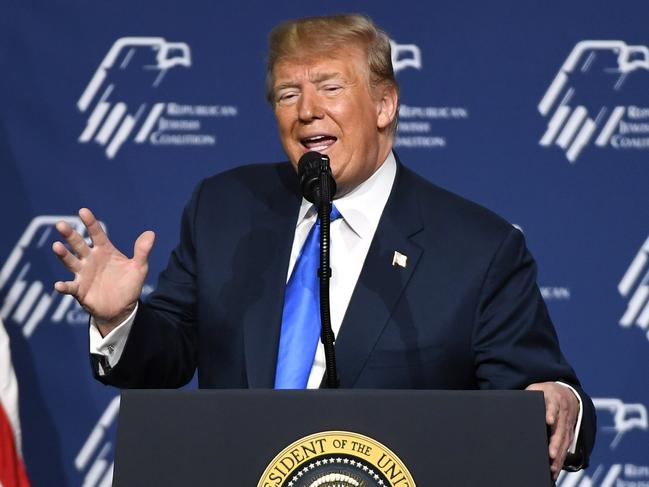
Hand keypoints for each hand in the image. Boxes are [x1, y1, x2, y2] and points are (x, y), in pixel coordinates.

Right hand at [52, 208, 154, 334]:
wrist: (123, 308)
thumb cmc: (129, 285)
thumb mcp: (139, 267)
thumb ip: (142, 251)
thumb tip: (150, 233)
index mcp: (105, 251)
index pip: (97, 234)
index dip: (90, 223)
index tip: (83, 211)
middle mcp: (91, 259)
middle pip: (79, 245)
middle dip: (70, 235)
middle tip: (61, 225)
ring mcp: (83, 274)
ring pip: (71, 261)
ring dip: (63, 255)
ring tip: (56, 246)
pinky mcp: (79, 290)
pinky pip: (70, 287)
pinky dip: (64, 286)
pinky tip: (59, 285)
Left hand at [526, 382, 579, 479]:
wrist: (566, 392)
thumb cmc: (544, 392)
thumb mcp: (535, 389)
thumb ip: (527, 395)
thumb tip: (510, 403)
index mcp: (554, 399)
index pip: (553, 406)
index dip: (551, 413)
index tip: (548, 421)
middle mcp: (563, 413)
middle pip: (560, 429)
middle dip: (555, 443)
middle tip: (550, 454)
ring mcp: (567, 424)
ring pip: (564, 441)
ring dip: (559, 454)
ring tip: (552, 467)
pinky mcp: (569, 433)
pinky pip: (566, 447)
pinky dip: (561, 459)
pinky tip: (555, 469)